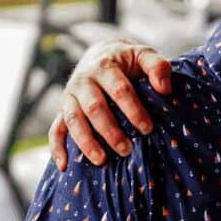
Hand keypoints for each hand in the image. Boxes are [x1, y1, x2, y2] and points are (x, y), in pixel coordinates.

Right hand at [50, 39, 171, 168]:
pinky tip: (65, 165)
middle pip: (94, 107)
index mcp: (105, 67)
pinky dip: (57, 147)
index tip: (147, 128)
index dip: (133, 110)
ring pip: (73, 119)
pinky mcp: (62, 109)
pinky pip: (55, 129)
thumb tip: (165, 88)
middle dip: (110, 130)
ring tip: (102, 160)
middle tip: (127, 149)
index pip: (119, 90)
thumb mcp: (144, 55)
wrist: (100, 54)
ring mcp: (69, 96)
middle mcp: (83, 81)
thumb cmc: (128, 60)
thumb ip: (157, 66)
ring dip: (86, 141)